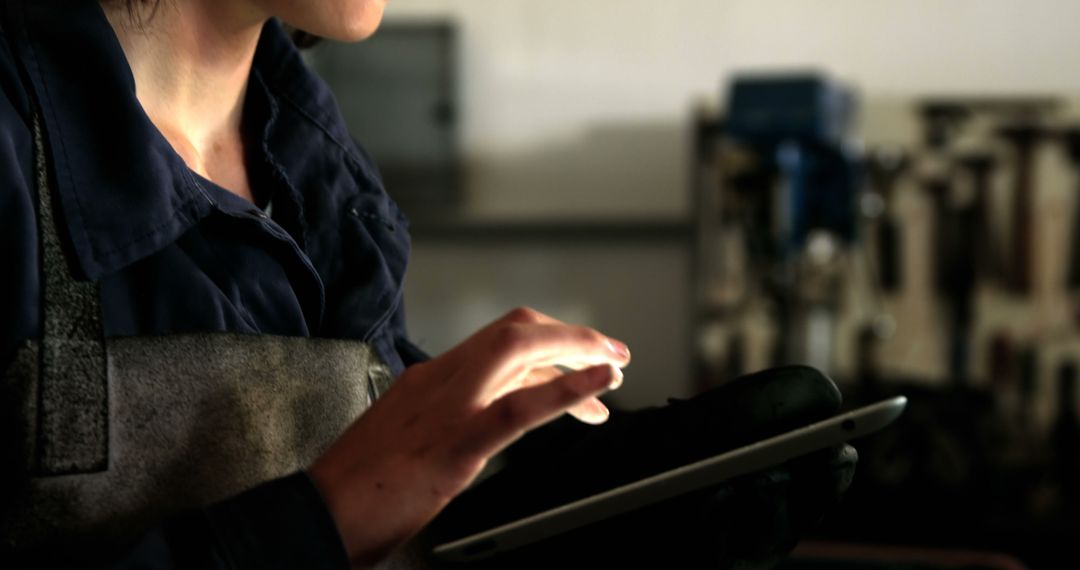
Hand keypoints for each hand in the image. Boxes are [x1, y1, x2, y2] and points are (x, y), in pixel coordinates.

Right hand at [307, 307, 630, 565]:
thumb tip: (486, 419)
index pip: (498, 340)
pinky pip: (520, 407)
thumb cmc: (356, 487)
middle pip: (516, 331)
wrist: (315, 515)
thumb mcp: (404, 435)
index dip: (546, 340)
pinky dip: (567, 388)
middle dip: (571, 335)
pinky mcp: (455, 445)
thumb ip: (444, 417)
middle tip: (611, 351)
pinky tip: (598, 384)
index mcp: (428, 379)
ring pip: (521, 353)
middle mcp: (440, 381)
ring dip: (578, 352)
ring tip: (613, 366)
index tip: (577, 353)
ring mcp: (447, 409)